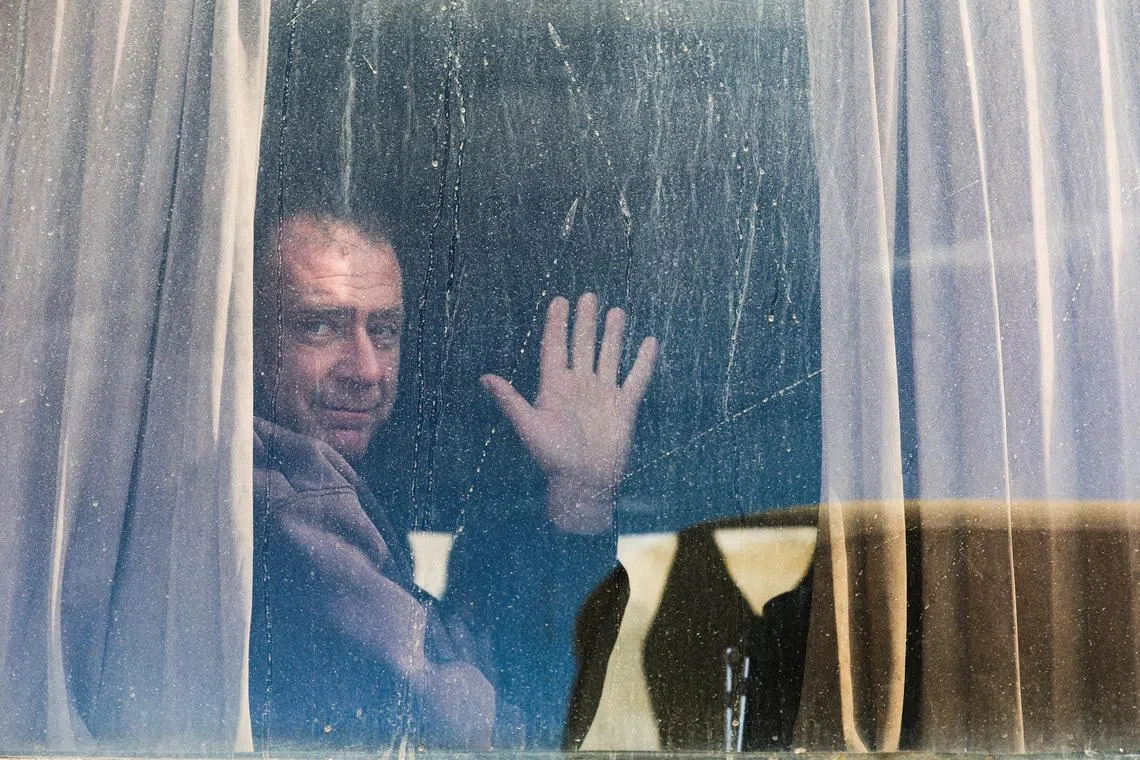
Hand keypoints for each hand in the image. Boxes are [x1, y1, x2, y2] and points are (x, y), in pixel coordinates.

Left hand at [481, 293, 657, 533]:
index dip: (556, 325)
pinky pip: (636, 379)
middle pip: (582, 346)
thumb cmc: (553, 459)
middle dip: (585, 322)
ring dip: (612, 335)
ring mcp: (602, 395)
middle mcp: (579, 387)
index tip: (560, 300)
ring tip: (616, 311)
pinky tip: (649, 342)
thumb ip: (510, 401)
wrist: (584, 485)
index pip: (555, 348)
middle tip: (589, 296)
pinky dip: (643, 361)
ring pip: (609, 357)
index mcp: (555, 388)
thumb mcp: (530, 427)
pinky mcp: (624, 407)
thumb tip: (485, 378)